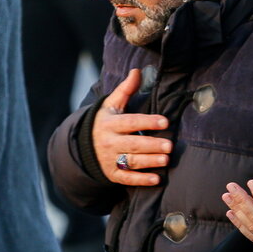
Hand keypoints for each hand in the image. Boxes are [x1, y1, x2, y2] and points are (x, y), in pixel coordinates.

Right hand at [92, 68, 171, 186]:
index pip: (130, 122)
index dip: (147, 122)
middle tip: (170, 145)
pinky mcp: (112, 174)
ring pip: (131, 161)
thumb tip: (137, 71)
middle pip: (133, 144)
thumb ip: (125, 89)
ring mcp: (109, 159)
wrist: (82, 145)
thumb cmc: (105, 121)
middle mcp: (109, 142)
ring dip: (149, 162)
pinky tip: (156, 179)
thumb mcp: (111, 105)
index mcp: (110, 124)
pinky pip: (126, 178)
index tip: (165, 121)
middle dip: (152, 145)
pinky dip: (140, 180)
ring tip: (166, 159)